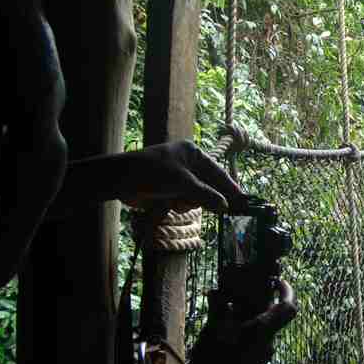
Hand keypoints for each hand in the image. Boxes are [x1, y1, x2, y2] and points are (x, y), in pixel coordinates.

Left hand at [119, 140, 242, 213]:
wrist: (122, 180)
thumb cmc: (153, 173)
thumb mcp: (183, 183)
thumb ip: (205, 194)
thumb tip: (225, 206)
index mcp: (193, 153)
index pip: (217, 171)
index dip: (229, 186)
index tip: (242, 199)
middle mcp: (187, 163)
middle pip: (208, 185)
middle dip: (209, 197)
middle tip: (224, 211)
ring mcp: (178, 177)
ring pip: (197, 195)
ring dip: (190, 202)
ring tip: (178, 202)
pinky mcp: (169, 189)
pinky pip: (184, 200)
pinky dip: (180, 205)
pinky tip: (170, 205)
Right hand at [184, 280, 296, 363]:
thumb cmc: (211, 361)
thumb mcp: (212, 330)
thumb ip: (219, 309)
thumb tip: (217, 292)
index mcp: (261, 330)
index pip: (289, 307)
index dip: (287, 291)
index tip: (277, 282)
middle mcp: (268, 342)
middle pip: (275, 316)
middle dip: (262, 303)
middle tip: (244, 294)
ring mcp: (264, 355)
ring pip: (265, 328)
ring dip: (253, 318)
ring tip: (229, 312)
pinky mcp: (257, 363)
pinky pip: (258, 340)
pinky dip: (249, 331)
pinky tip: (228, 331)